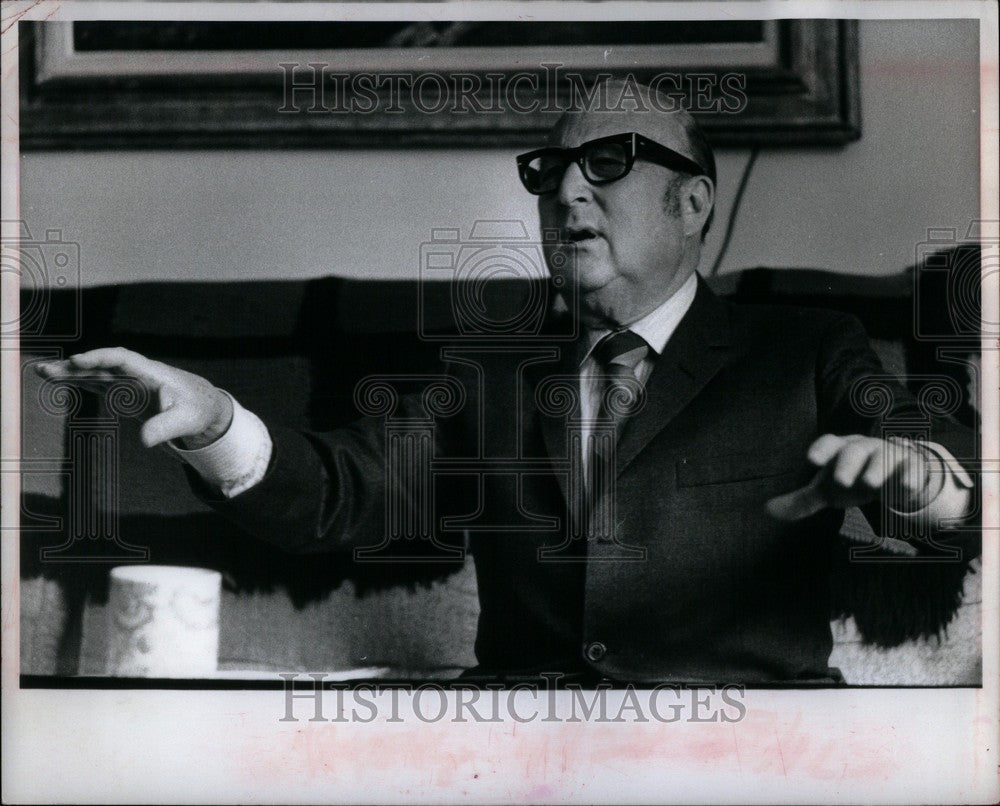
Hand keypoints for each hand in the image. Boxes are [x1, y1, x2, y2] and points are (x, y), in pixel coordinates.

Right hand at [35, 347, 232, 448]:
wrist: (203, 406)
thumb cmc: (197, 409)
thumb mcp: (187, 420)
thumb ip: (166, 428)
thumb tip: (145, 441)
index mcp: (151, 373)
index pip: (122, 359)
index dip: (99, 358)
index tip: (78, 361)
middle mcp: (137, 374)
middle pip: (102, 366)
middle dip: (74, 366)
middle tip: (46, 368)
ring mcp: (129, 383)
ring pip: (96, 375)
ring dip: (71, 373)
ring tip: (43, 372)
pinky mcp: (125, 393)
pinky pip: (98, 385)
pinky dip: (80, 383)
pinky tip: (60, 380)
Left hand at [766, 434, 935, 520]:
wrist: (892, 473)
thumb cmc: (853, 478)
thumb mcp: (828, 491)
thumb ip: (801, 501)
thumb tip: (768, 510)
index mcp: (840, 450)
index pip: (828, 444)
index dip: (820, 450)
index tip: (812, 460)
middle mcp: (863, 448)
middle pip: (854, 451)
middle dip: (846, 464)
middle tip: (840, 481)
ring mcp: (888, 454)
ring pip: (882, 457)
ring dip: (876, 469)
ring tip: (870, 484)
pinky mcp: (911, 465)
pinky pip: (912, 468)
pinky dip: (909, 477)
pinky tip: (905, 487)